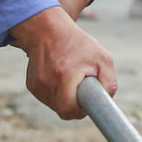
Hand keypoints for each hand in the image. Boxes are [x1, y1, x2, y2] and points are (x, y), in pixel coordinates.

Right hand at [10, 4, 114, 120]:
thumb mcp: (102, 57)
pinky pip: (47, 99)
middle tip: (82, 96)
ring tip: (70, 82)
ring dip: (64, 100)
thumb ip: (109, 81)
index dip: (80, 111)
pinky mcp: (31, 85)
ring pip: (54, 106)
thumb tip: (107, 100)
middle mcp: (47, 82)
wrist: (48, 30)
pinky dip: (55, 94)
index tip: (87, 105)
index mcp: (64, 75)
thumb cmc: (78, 44)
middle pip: (62, 111)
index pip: (69, 109)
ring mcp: (37, 84)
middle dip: (74, 107)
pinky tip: (60, 80)